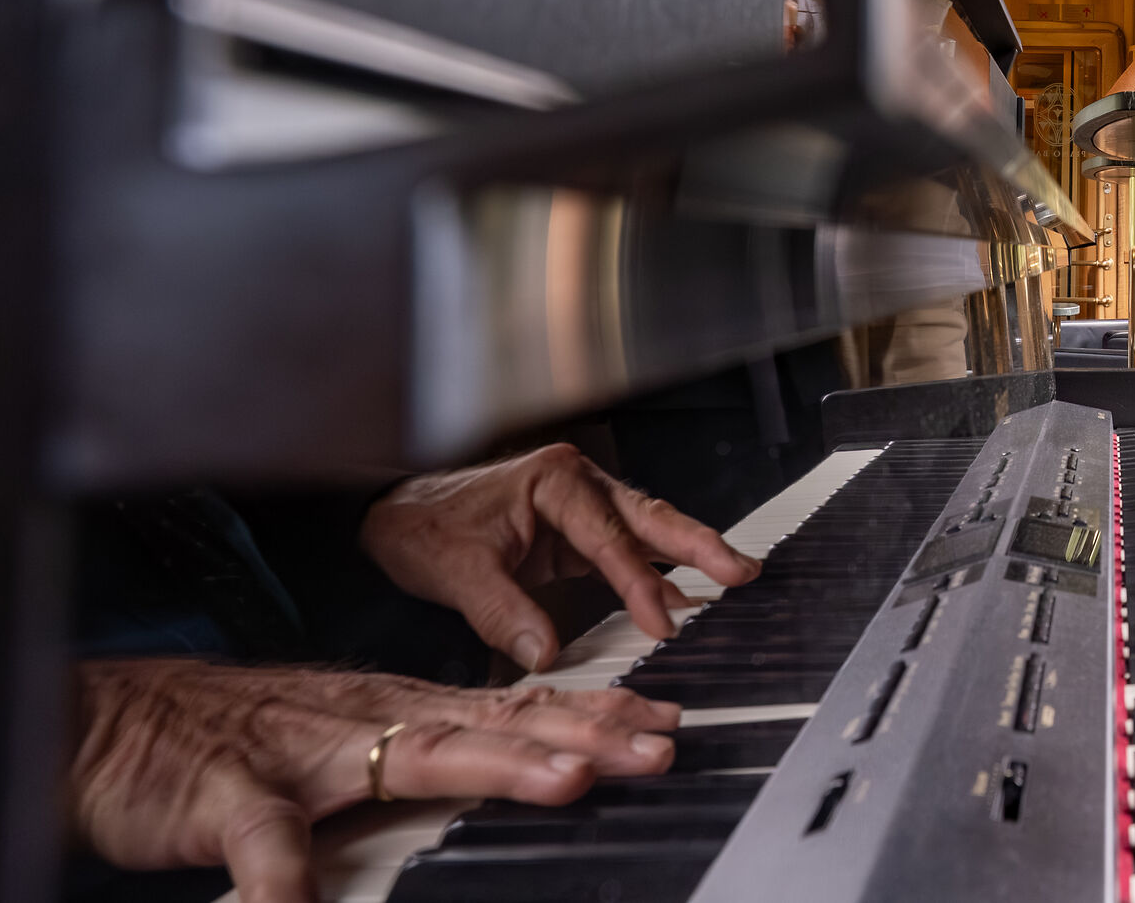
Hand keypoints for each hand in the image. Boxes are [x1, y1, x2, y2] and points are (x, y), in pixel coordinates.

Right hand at [71, 658, 681, 902]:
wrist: (115, 723)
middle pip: (494, 724)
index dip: (597, 715)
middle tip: (657, 749)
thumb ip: (433, 747)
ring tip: (564, 782)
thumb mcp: (354, 740)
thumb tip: (530, 760)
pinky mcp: (227, 798)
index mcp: (399, 713)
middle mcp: (369, 721)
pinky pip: (263, 840)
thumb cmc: (242, 738)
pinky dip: (285, 875)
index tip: (670, 725)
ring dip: (493, 765)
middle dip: (584, 735)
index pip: (518, 708)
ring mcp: (304, 755)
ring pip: (408, 755)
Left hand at [360, 443, 756, 670]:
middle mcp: (576, 484)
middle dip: (699, 544)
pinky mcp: (575, 531)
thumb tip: (547, 654)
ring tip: (734, 573)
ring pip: (647, 529)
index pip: (608, 539)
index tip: (662, 623)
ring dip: (690, 552)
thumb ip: (503, 612)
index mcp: (553, 481)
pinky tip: (684, 591)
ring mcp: (580, 505)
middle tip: (741, 569)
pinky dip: (658, 568)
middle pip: (649, 517)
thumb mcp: (454, 570)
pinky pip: (627, 548)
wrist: (393, 513)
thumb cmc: (421, 525)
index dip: (639, 582)